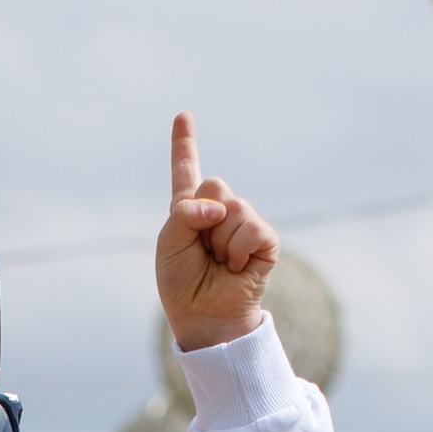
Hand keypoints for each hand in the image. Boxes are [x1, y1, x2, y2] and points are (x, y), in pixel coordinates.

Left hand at [155, 111, 277, 355]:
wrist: (204, 316)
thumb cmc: (182, 283)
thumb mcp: (168, 243)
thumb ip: (184, 213)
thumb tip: (221, 208)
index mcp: (189, 210)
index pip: (186, 170)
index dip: (184, 143)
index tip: (183, 115)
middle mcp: (218, 212)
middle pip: (215, 183)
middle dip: (204, 217)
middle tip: (203, 250)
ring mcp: (243, 224)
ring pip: (234, 207)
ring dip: (221, 241)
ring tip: (219, 263)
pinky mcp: (264, 240)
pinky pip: (253, 228)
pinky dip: (239, 249)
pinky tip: (236, 267)